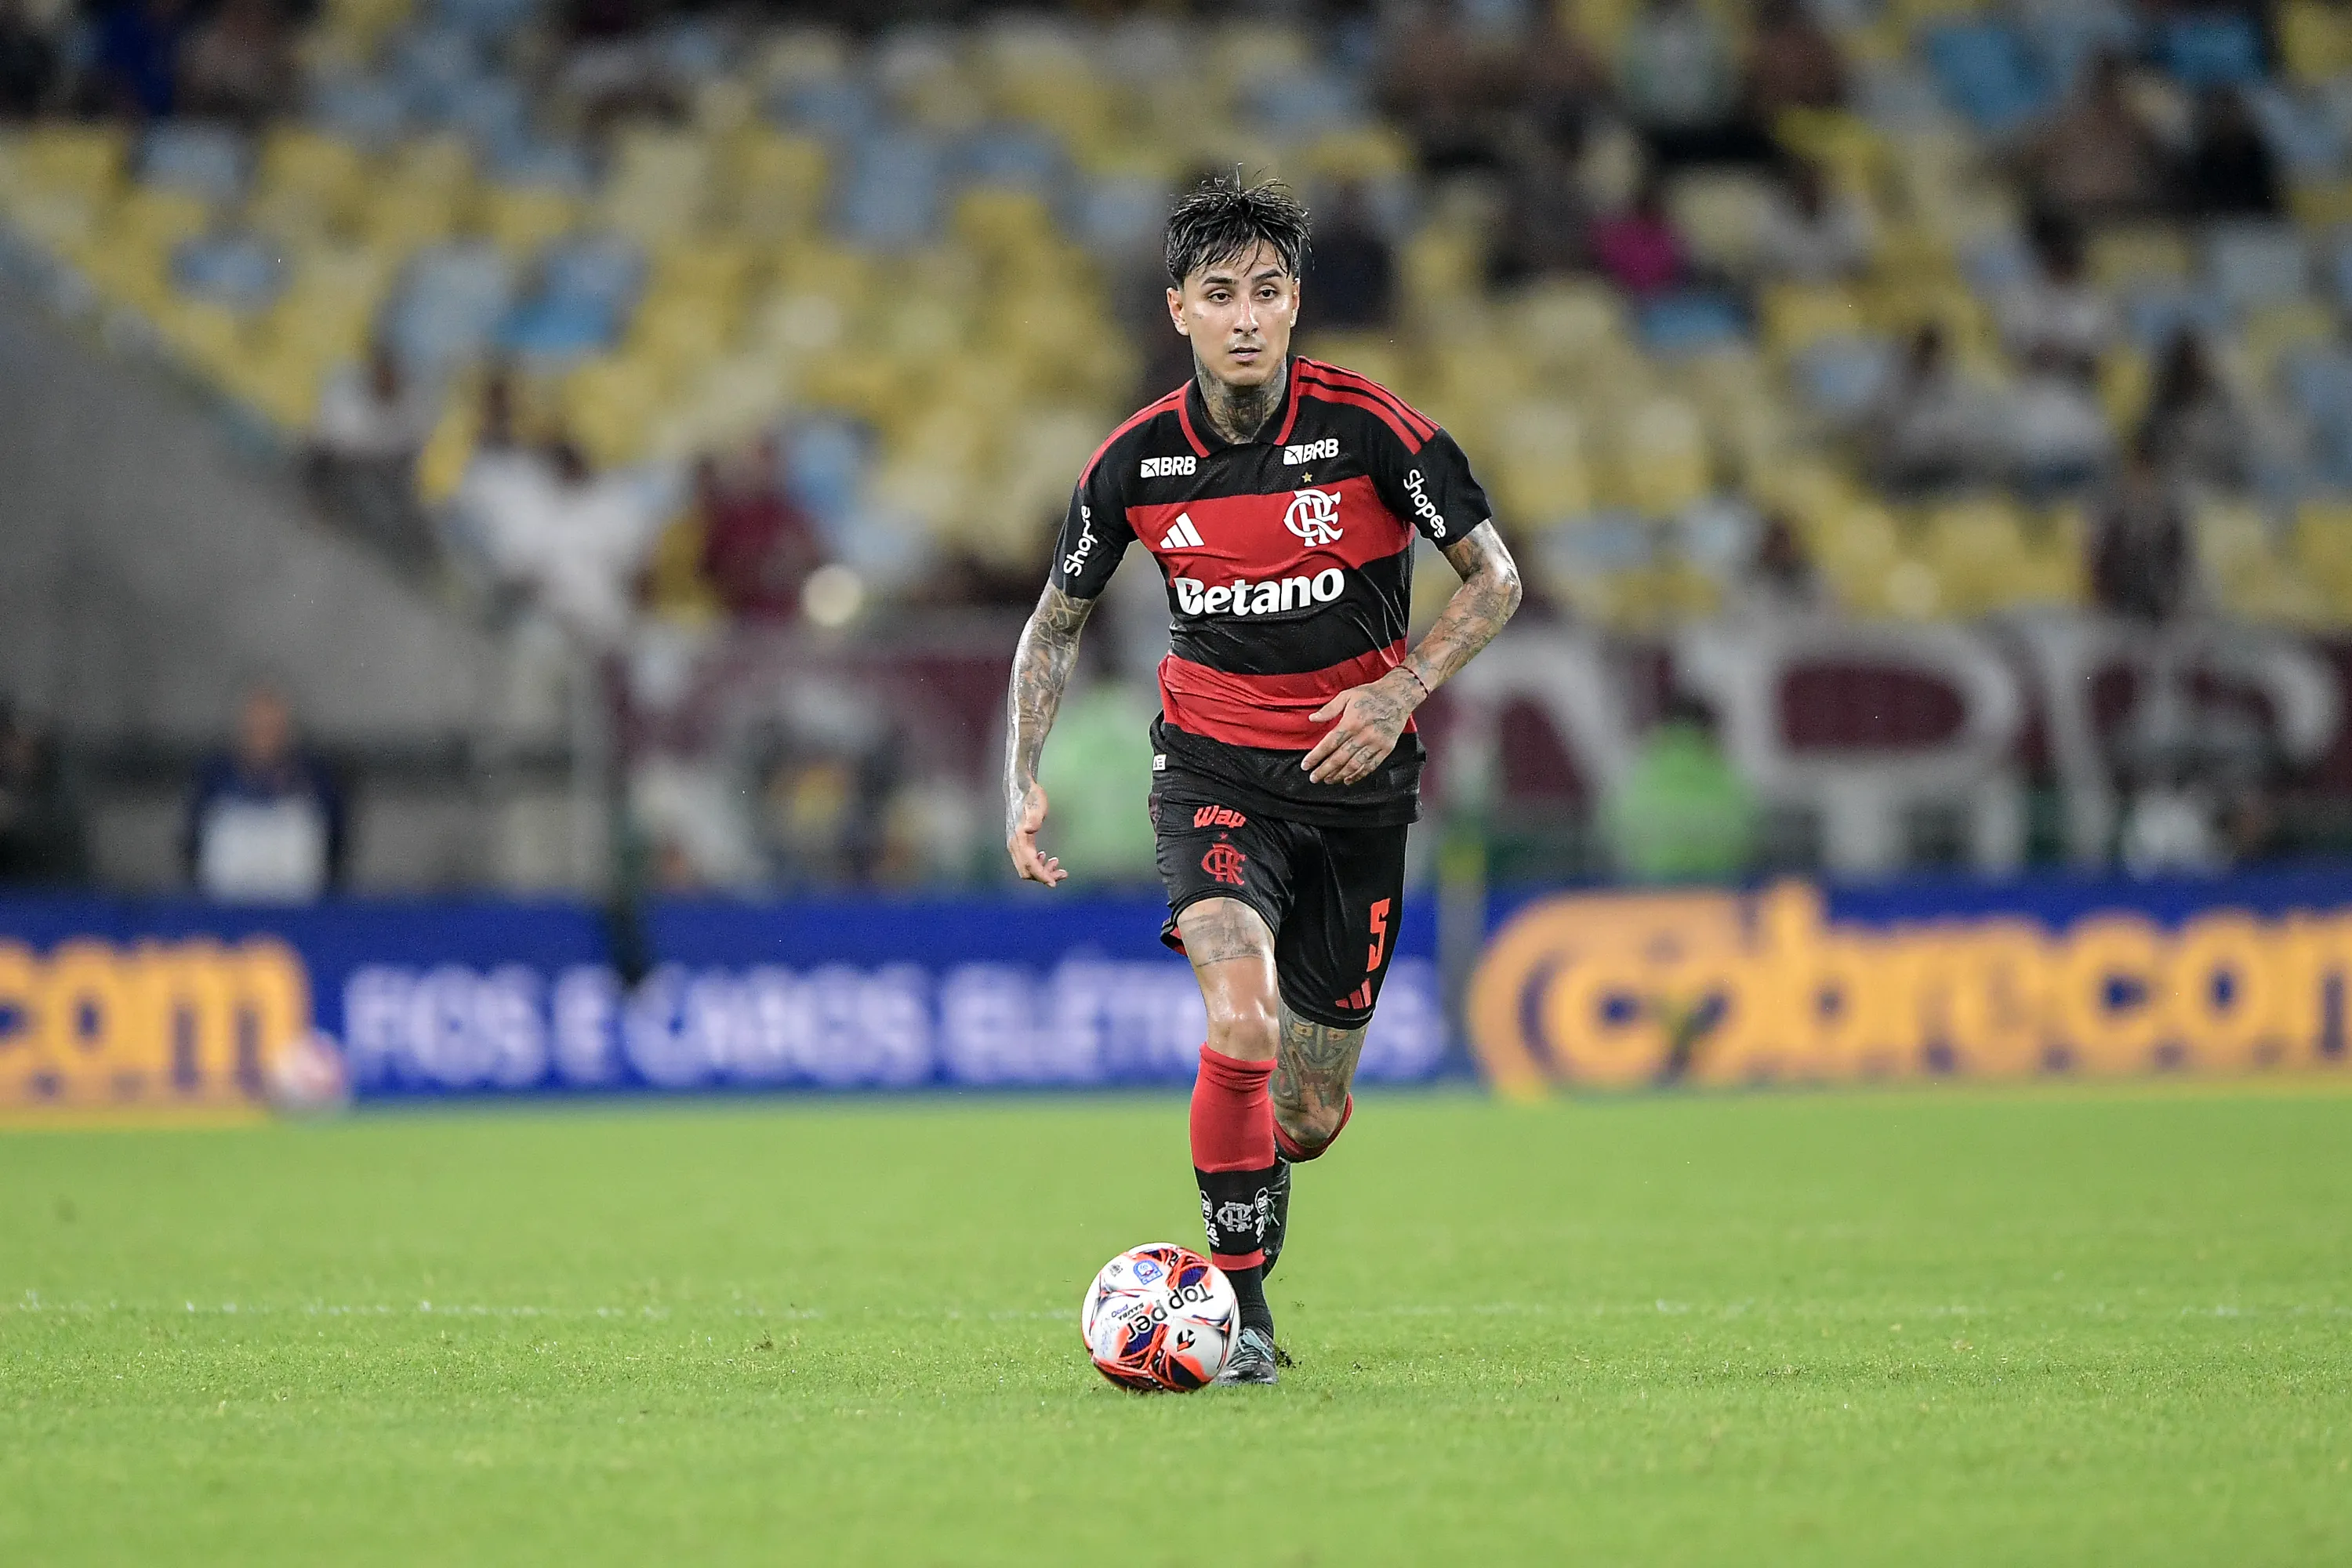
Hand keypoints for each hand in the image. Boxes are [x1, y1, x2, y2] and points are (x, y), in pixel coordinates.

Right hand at [1006, 780, 1066, 885]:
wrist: (1021, 787)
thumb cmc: (1032, 795)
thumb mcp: (1037, 804)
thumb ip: (1034, 817)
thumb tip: (1030, 830)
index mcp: (1019, 838)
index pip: (1029, 864)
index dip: (1041, 875)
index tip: (1053, 883)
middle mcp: (1014, 844)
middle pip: (1027, 870)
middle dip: (1044, 876)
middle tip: (1063, 873)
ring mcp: (1015, 845)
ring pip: (1026, 868)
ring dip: (1042, 871)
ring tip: (1059, 866)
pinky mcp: (1019, 843)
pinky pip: (1026, 861)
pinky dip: (1038, 865)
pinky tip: (1048, 858)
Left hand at [1303, 670, 1419, 785]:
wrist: (1399, 696)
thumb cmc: (1372, 695)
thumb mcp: (1347, 695)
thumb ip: (1329, 709)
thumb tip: (1313, 718)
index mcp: (1352, 722)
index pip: (1329, 743)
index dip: (1316, 756)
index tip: (1306, 765)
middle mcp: (1364, 734)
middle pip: (1340, 758)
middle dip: (1324, 770)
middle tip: (1314, 777)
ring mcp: (1376, 743)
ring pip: (1354, 765)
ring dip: (1339, 775)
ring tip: (1328, 780)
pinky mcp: (1386, 748)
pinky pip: (1371, 766)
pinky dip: (1358, 775)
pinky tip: (1348, 779)